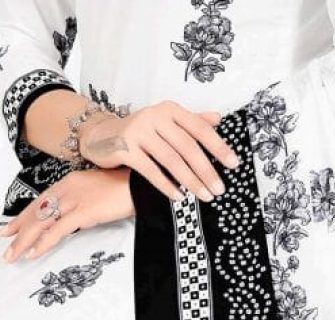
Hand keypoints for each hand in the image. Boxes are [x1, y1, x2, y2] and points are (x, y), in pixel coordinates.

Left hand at [0, 168, 134, 261]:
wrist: (141, 184)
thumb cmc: (123, 188)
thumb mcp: (95, 192)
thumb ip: (79, 201)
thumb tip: (69, 218)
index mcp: (69, 182)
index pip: (40, 201)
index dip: (23, 216)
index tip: (10, 227)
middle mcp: (67, 188)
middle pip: (35, 211)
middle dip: (17, 229)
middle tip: (4, 242)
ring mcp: (74, 199)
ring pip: (40, 222)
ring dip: (24, 240)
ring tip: (12, 255)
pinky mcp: (83, 211)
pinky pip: (57, 230)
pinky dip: (43, 242)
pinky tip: (34, 253)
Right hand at [79, 100, 239, 202]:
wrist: (101, 136)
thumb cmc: (140, 131)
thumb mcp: (166, 122)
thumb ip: (191, 121)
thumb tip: (218, 118)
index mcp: (170, 109)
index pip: (199, 128)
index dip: (218, 147)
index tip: (233, 164)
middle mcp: (155, 116)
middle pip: (187, 147)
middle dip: (205, 170)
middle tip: (219, 189)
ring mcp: (139, 132)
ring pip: (171, 160)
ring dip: (190, 180)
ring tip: (203, 195)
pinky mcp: (125, 149)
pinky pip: (150, 170)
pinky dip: (166, 185)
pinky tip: (178, 196)